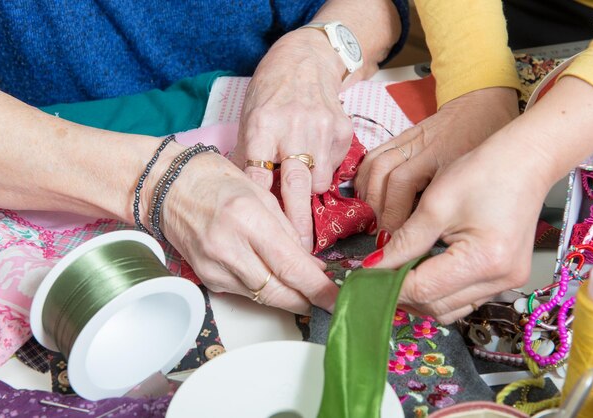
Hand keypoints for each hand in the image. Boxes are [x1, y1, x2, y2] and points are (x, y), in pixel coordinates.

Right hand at [157, 150, 337, 313]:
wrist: (168, 187)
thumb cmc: (215, 180)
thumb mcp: (261, 193)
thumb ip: (288, 230)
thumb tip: (310, 263)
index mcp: (248, 219)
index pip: (291, 265)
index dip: (318, 288)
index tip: (336, 298)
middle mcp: (229, 247)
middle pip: (278, 291)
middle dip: (307, 299)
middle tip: (326, 299)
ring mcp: (214, 266)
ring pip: (263, 297)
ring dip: (288, 296)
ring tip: (303, 287)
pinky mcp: (207, 277)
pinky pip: (245, 292)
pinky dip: (264, 289)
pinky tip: (273, 279)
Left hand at [232, 29, 353, 250]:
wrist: (305, 61)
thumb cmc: (269, 95)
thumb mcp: (249, 120)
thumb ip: (249, 159)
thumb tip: (250, 202)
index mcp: (262, 124)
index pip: (259, 174)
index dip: (263, 209)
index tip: (266, 236)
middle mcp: (294, 127)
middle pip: (296, 186)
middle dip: (298, 224)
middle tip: (299, 253)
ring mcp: (322, 129)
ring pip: (319, 183)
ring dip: (308, 191)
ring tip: (300, 177)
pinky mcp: (343, 131)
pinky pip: (334, 169)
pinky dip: (323, 171)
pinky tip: (314, 154)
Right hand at [355, 87, 518, 233]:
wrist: (482, 104)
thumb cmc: (487, 141)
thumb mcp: (477, 172)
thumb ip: (452, 197)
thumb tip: (427, 234)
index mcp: (443, 152)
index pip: (403, 182)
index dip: (393, 215)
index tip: (394, 242)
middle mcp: (420, 143)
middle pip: (383, 173)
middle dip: (377, 208)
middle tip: (380, 235)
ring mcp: (407, 138)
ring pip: (374, 164)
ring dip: (367, 195)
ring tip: (370, 220)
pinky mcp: (399, 136)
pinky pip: (372, 157)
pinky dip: (364, 179)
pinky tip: (367, 199)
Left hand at [362, 131, 552, 322]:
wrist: (526, 160)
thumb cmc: (482, 173)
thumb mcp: (435, 204)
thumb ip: (404, 241)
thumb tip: (374, 266)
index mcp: (484, 260)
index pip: (423, 288)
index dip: (388, 284)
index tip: (363, 276)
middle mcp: (501, 280)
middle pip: (436, 307)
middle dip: (401, 295)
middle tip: (374, 277)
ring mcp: (507, 282)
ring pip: (449, 309)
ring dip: (419, 297)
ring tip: (394, 276)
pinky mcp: (507, 278)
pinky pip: (464, 299)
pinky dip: (438, 291)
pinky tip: (420, 273)